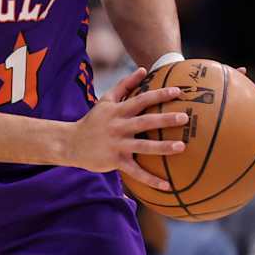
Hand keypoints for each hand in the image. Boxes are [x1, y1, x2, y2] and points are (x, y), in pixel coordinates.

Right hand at [67, 67, 187, 191]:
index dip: (159, 95)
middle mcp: (118, 127)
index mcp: (118, 111)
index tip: (178, 91)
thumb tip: (144, 69)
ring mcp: (117, 145)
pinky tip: (167, 185)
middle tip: (185, 118)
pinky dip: (151, 179)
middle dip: (164, 119)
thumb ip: (125, 85)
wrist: (70, 143)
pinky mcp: (115, 161)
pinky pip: (135, 171)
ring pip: (142, 146)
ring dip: (162, 147)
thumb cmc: (92, 121)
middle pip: (144, 121)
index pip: (141, 100)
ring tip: (181, 147)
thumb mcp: (106, 100)